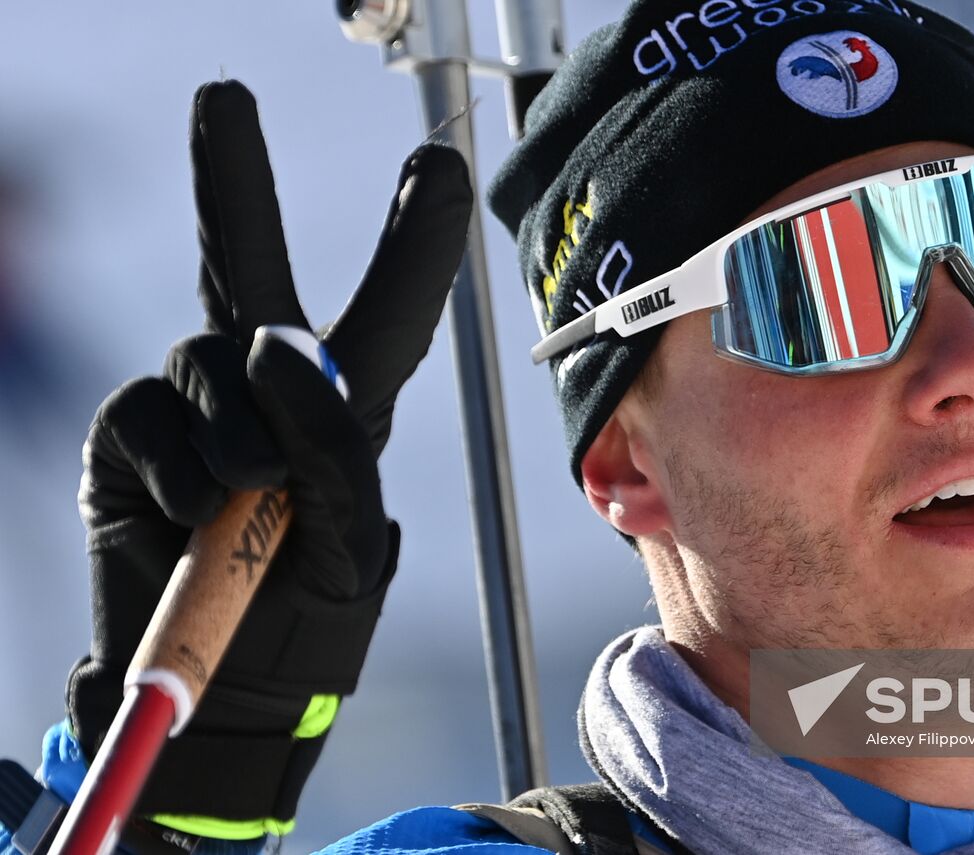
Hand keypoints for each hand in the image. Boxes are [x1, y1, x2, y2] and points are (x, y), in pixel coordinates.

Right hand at [66, 80, 471, 830]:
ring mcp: (191, 408)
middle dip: (236, 182)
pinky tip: (187, 513)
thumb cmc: (307, 617)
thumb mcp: (350, 538)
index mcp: (346, 408)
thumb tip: (272, 345)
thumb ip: (332, 445)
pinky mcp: (127, 437)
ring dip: (235, 438)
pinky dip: (175, 470)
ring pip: (210, 366)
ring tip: (244, 506)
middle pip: (249, 266)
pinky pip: (147, 418)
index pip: (387, 315)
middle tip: (224, 95)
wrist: (220, 692)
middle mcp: (265, 388)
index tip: (441, 166)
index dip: (414, 245)